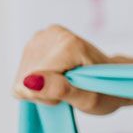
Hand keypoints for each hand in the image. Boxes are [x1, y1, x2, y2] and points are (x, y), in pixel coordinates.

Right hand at [11, 24, 132, 114]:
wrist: (110, 77)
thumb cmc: (104, 91)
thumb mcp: (87, 99)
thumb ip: (58, 89)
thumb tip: (28, 82)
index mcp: (68, 44)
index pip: (33, 82)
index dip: (49, 96)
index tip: (72, 92)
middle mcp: (51, 34)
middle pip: (25, 79)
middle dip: (45, 91)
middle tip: (69, 88)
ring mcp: (41, 36)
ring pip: (22, 77)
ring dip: (41, 87)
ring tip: (64, 82)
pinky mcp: (34, 41)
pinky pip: (22, 74)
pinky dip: (37, 81)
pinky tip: (55, 77)